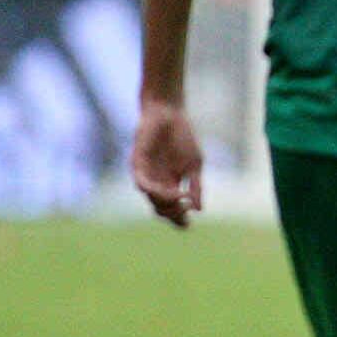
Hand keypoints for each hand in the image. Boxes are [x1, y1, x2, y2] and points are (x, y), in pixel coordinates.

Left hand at [131, 99, 203, 227]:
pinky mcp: (137, 164)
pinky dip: (159, 192)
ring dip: (168, 203)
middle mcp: (156, 182)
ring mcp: (146, 174)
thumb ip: (196, 186)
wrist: (169, 112)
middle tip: (186, 210)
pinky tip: (175, 190)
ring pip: (152, 200)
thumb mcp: (195, 165)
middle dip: (174, 214)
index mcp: (169, 184)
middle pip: (161, 210)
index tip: (189, 224)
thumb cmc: (182, 136)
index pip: (172, 210)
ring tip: (183, 198)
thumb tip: (199, 210)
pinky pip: (143, 185)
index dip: (180, 220)